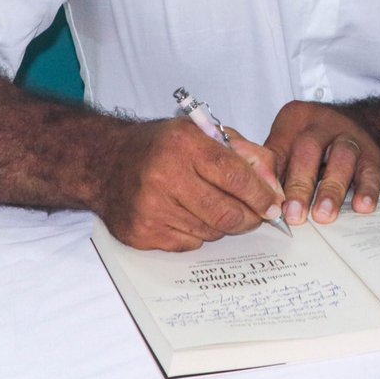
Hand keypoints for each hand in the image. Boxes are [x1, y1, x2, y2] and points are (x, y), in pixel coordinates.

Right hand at [96, 119, 283, 250]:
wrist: (104, 163)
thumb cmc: (161, 147)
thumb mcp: (203, 134)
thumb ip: (245, 155)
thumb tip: (274, 189)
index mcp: (184, 144)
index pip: (235, 176)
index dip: (261, 195)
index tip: (273, 205)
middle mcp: (165, 176)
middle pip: (226, 212)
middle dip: (250, 218)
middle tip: (256, 216)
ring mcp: (151, 208)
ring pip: (210, 232)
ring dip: (222, 225)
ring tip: (213, 207)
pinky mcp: (142, 233)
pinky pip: (189, 244)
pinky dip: (197, 234)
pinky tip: (186, 215)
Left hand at [263, 101, 379, 226]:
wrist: (362, 124)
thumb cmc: (315, 140)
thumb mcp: (289, 140)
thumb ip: (274, 165)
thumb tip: (258, 200)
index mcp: (295, 120)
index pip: (279, 150)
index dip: (272, 178)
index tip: (268, 204)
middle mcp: (322, 124)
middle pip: (308, 150)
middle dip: (300, 185)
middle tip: (294, 215)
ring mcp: (350, 137)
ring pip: (342, 158)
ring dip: (331, 190)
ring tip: (323, 216)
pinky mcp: (372, 154)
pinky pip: (370, 171)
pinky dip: (367, 190)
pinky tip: (362, 207)